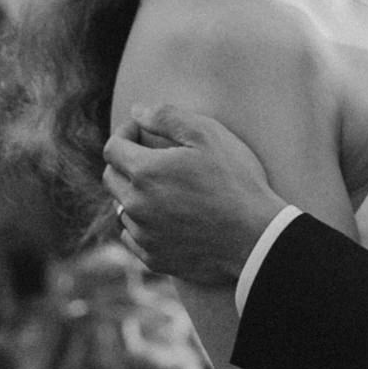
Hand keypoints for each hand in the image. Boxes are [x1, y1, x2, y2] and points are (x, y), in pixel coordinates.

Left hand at [102, 104, 284, 283]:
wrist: (256, 237)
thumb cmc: (236, 181)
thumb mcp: (208, 135)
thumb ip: (166, 117)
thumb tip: (137, 110)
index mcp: (144, 172)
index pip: (112, 147)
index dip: (126, 132)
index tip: (143, 130)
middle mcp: (135, 206)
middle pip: (111, 177)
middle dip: (125, 161)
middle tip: (153, 156)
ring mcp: (143, 235)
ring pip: (121, 208)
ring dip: (133, 194)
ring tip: (163, 188)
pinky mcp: (154, 258)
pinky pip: (132, 237)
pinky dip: (141, 223)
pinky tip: (164, 217)